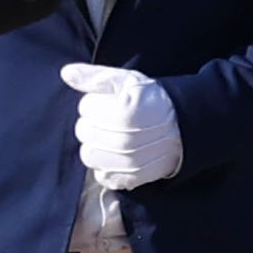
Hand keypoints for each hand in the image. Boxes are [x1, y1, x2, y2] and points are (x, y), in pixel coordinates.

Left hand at [61, 62, 181, 188]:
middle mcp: (126, 141)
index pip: (85, 107)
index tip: (111, 103)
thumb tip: (67, 73)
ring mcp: (128, 163)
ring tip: (113, 137)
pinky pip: (101, 175)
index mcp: (125, 113)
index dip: (96, 102)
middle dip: (93, 123)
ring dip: (96, 145)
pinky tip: (118, 154)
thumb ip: (96, 77)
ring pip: (88, 154)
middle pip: (83, 131)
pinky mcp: (130, 179)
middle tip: (111, 119)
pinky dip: (106, 166)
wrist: (185, 127)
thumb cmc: (154, 101)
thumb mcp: (128, 81)